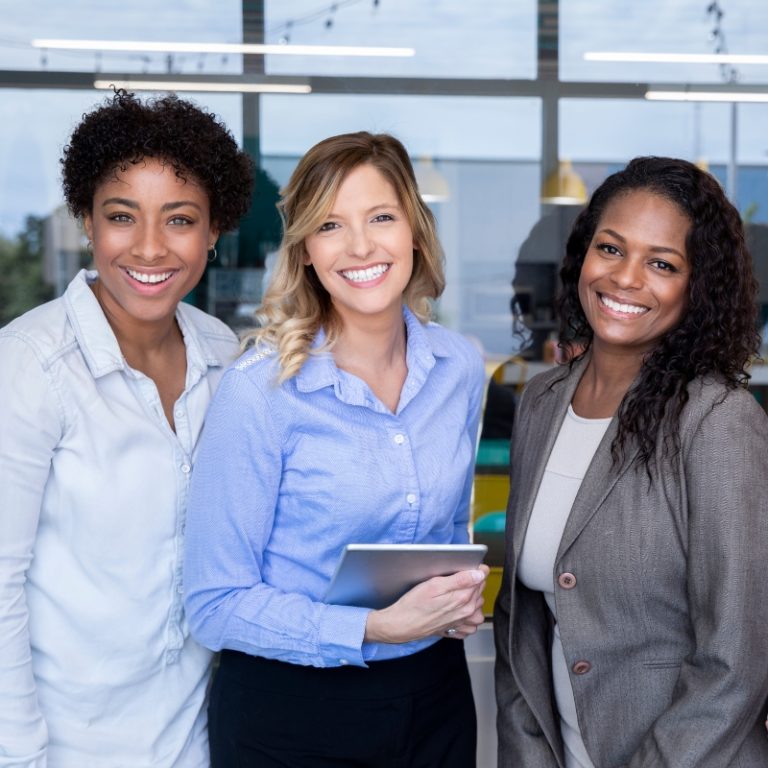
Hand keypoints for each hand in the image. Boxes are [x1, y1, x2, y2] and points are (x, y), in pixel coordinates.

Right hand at [364, 565, 488, 643]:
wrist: (402, 625)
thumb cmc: (414, 604)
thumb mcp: (434, 585)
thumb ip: (460, 580)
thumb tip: (479, 574)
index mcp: (462, 598)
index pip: (481, 578)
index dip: (477, 569)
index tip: (469, 566)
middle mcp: (466, 612)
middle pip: (480, 591)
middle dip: (473, 582)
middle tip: (456, 579)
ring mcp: (462, 623)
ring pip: (478, 607)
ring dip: (473, 599)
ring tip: (457, 594)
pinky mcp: (456, 630)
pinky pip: (471, 624)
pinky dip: (468, 617)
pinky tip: (457, 611)